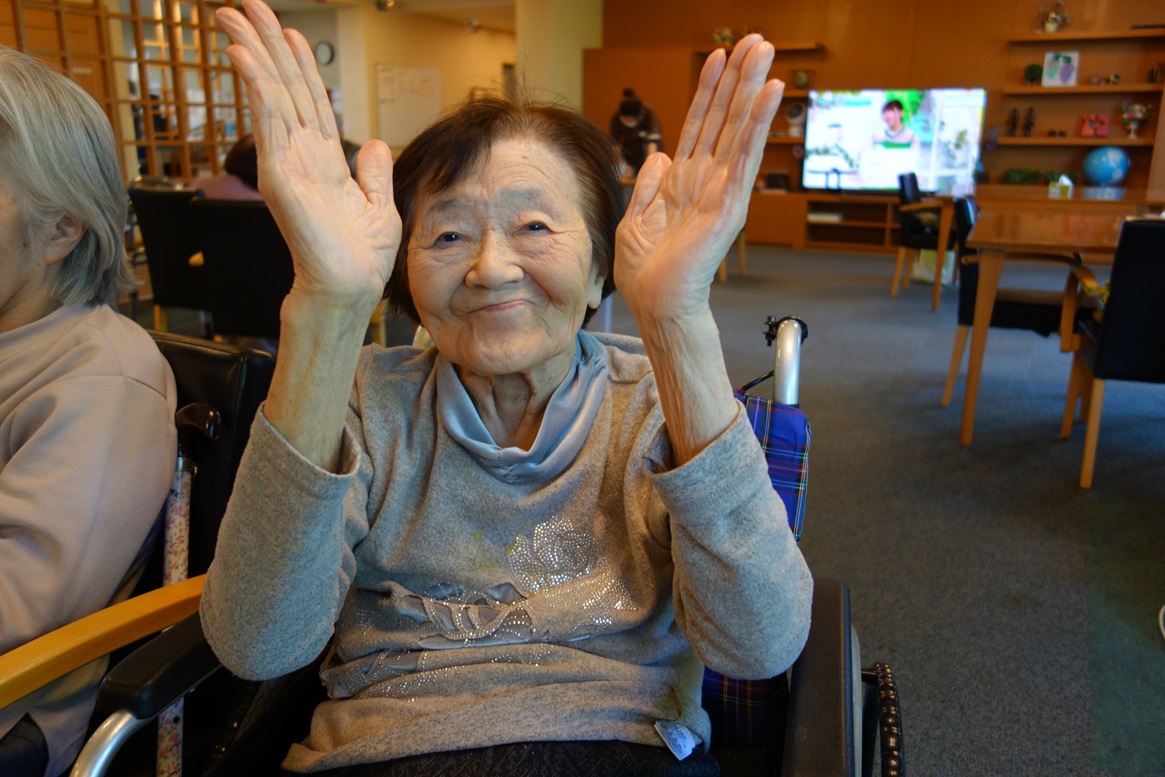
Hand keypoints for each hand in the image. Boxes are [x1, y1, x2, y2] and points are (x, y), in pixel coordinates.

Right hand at [215, 0, 399, 305]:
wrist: (350, 287)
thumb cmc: (360, 258)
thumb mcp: (379, 206)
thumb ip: (372, 172)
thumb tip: (375, 144)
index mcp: (324, 160)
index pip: (309, 101)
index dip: (299, 64)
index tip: (289, 31)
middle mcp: (300, 155)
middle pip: (283, 87)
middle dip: (266, 44)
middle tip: (245, 4)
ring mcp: (286, 162)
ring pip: (269, 94)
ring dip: (253, 52)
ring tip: (234, 14)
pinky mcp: (279, 174)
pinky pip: (267, 121)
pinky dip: (255, 86)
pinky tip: (244, 56)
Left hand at [615, 36, 781, 322]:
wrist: (657, 304)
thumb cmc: (647, 273)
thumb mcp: (635, 220)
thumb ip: (647, 186)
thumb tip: (657, 156)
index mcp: (684, 182)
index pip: (699, 125)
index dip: (707, 90)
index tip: (718, 57)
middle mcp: (707, 181)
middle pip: (724, 118)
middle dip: (739, 78)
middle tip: (756, 41)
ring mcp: (722, 191)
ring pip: (739, 130)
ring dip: (753, 90)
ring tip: (765, 54)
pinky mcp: (729, 205)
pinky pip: (744, 158)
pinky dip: (757, 125)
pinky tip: (768, 96)